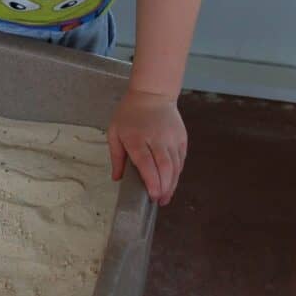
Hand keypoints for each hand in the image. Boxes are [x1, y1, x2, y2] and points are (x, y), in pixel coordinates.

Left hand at [108, 89, 186, 205]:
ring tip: (166, 196)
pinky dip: (177, 172)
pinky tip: (172, 181)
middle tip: (160, 201)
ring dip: (172, 183)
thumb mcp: (115, 132)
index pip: (146, 163)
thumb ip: (116, 156)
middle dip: (164, 187)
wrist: (152, 94)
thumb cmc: (129, 114)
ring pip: (176, 165)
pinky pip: (181, 159)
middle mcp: (157, 139)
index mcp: (136, 138)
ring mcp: (172, 138)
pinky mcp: (181, 138)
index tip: (152, 196)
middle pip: (164, 167)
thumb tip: (117, 178)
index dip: (151, 181)